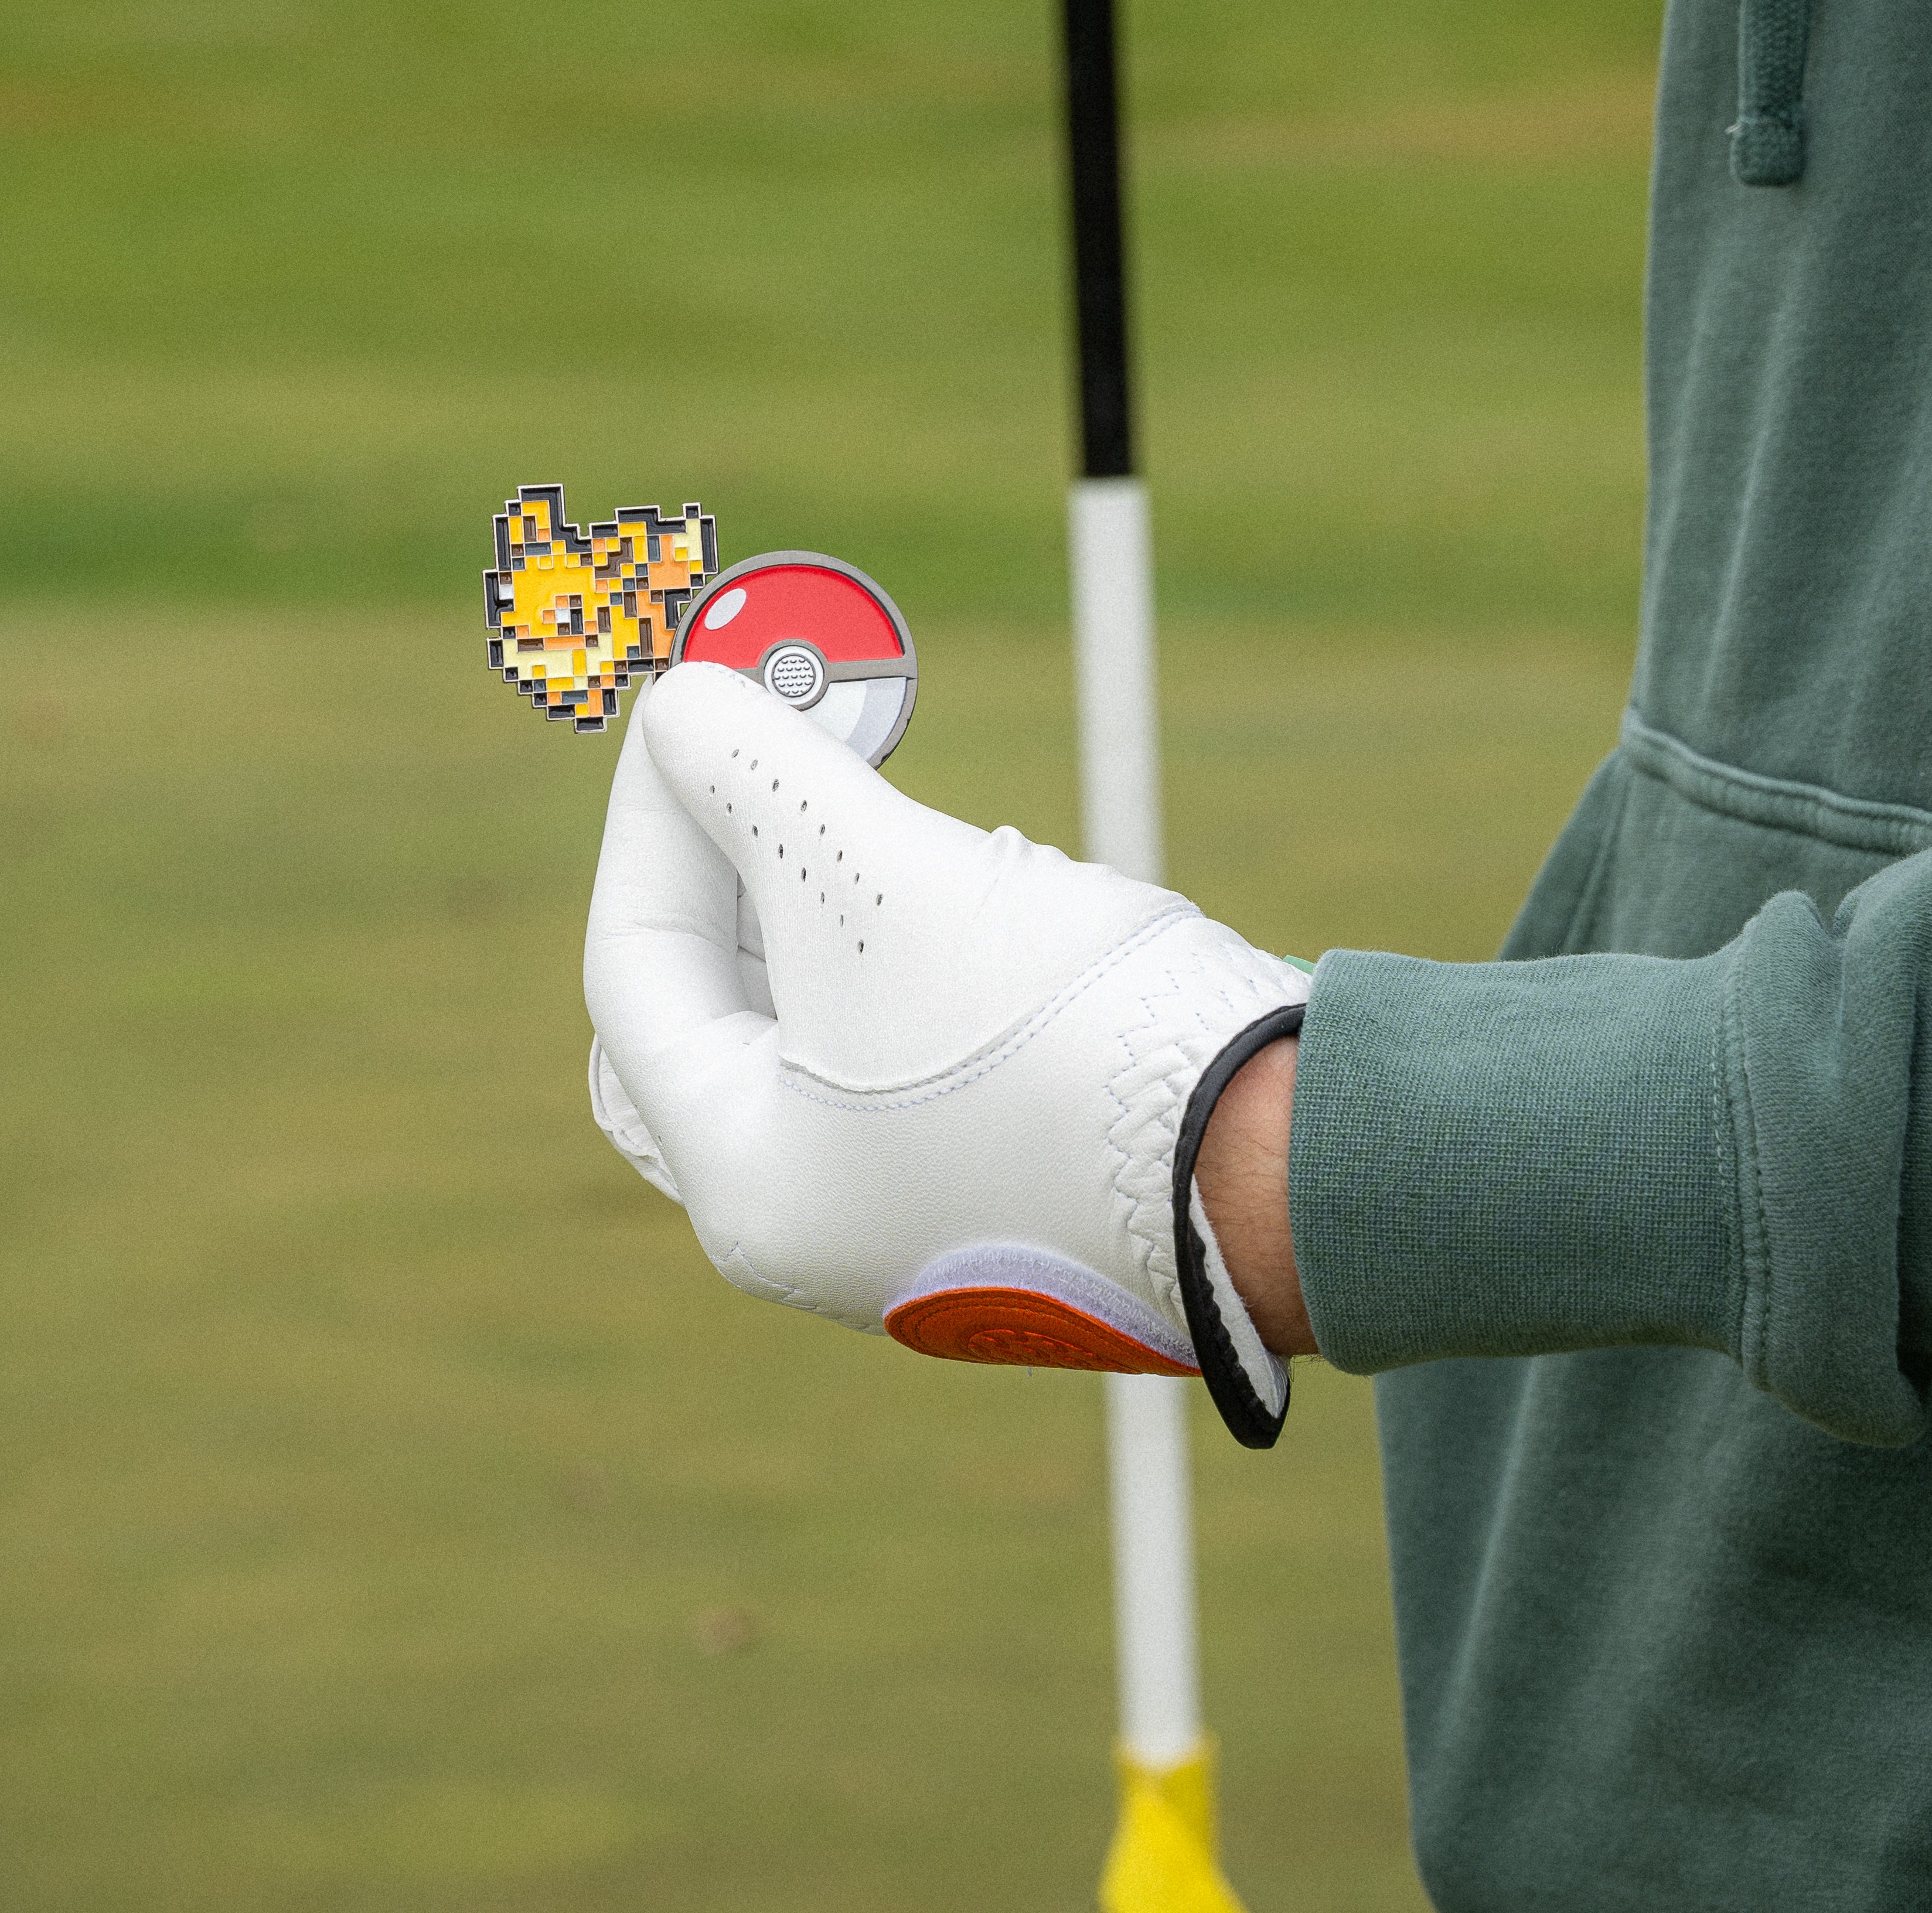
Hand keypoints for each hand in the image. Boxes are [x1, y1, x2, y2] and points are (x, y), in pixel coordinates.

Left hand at [582, 661, 1308, 1444]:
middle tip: (771, 747)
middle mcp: (814, 1223)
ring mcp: (912, 1210)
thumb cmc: (1067, 1039)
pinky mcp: (1003, 1178)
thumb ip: (756, 777)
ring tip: (890, 798)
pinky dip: (914, 943)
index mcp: (748, 1188)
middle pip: (718, 997)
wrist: (1293, 1159)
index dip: (656, 816)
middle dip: (745, 857)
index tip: (692, 709)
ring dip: (841, 889)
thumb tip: (677, 708)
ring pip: (818, 1011)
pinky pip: (908, 1039)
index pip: (638, 967)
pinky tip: (971, 883)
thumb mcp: (879, 876)